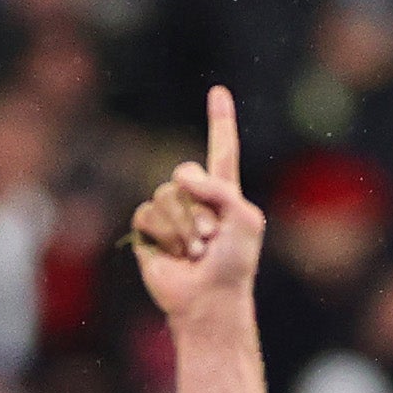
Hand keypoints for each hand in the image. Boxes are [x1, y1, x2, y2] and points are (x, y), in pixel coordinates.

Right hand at [127, 87, 264, 319]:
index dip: (220, 121)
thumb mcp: (244, 218)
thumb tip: (179, 180)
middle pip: (184, 173)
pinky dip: (164, 235)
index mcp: (223, 193)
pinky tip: (174, 256)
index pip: (222, 150)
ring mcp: (170, 215)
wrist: (209, 300)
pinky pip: (147, 214)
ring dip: (182, 226)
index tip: (218, 92)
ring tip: (194, 252)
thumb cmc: (233, 264)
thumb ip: (220, 187)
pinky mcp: (148, 232)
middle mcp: (195, 199)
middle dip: (198, 206)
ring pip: (165, 195)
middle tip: (209, 240)